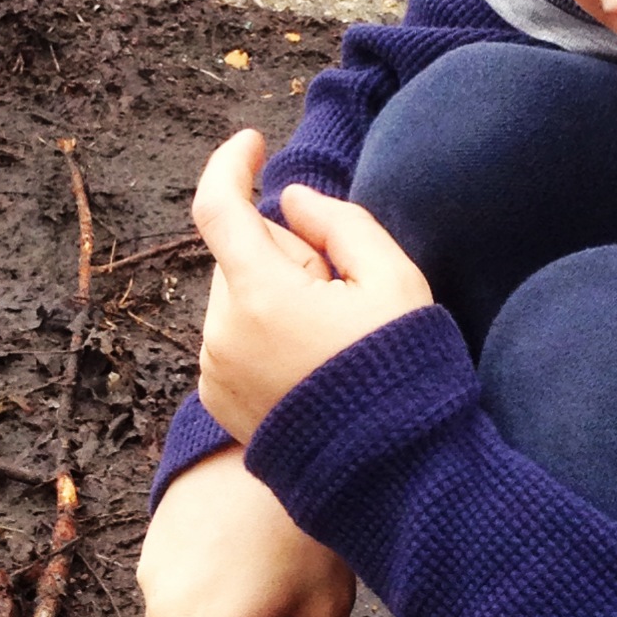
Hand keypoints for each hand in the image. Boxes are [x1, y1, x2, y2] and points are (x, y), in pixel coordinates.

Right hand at [114, 446, 354, 616]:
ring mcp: (155, 562)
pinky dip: (194, 577)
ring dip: (197, 613)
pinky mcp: (155, 529)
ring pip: (166, 611)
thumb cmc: (300, 524)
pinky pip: (167, 573)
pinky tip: (238, 547)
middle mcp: (166, 600)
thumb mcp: (326, 600)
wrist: (271, 432)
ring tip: (254, 578)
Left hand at [190, 128, 434, 443]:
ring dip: (272, 295)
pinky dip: (263, 333)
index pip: (217, 207)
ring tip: (330, 338)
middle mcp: (222, 332)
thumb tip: (289, 200)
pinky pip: (232, 339)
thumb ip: (340, 223)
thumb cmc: (401, 371)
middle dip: (282, 252)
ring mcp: (215, 371)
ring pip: (236, 297)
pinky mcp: (217, 401)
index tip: (254, 143)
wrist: (391, 474)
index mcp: (260, 296)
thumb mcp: (394, 280)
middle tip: (340, 290)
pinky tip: (310, 366)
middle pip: (238, 255)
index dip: (230, 163)